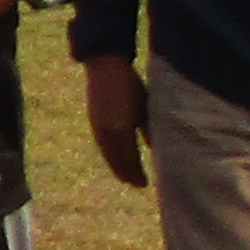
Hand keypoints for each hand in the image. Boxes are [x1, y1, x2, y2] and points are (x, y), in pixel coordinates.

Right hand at [79, 55, 147, 188]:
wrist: (104, 65)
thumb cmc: (130, 83)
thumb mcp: (145, 105)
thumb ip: (150, 128)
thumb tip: (156, 148)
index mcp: (121, 129)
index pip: (130, 160)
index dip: (137, 174)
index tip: (145, 184)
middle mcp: (107, 132)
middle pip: (117, 162)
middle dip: (128, 174)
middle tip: (138, 184)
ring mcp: (97, 128)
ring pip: (108, 156)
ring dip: (117, 167)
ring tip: (126, 177)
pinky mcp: (93, 123)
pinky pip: (102, 147)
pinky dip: (110, 157)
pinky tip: (115, 159)